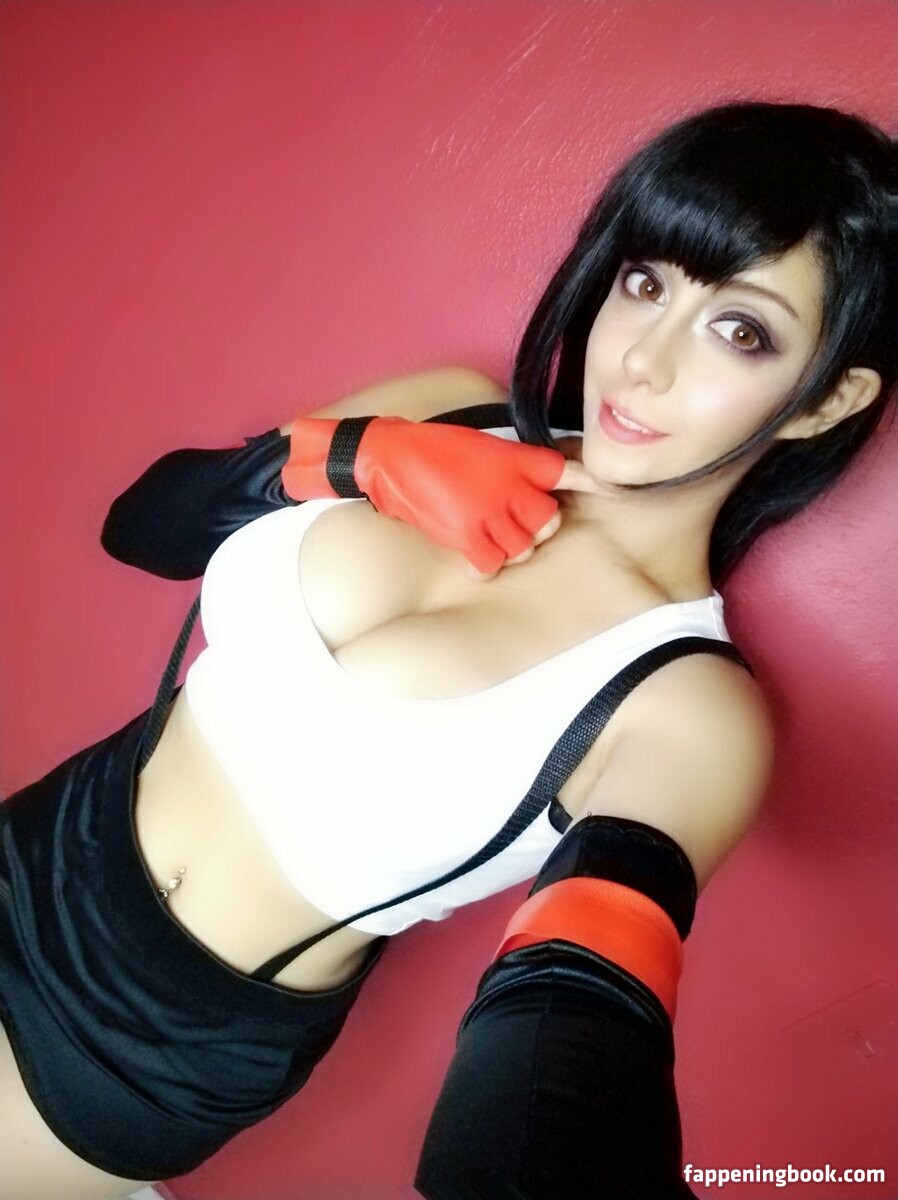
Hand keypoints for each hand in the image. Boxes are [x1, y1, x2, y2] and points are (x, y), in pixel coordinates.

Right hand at [353, 418, 572, 573]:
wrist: (391, 455)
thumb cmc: (432, 448)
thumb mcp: (482, 446)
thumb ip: (511, 466)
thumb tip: (527, 489)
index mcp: (515, 459)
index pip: (565, 473)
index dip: (589, 484)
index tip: (608, 492)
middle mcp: (509, 485)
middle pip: (549, 520)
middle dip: (537, 528)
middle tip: (517, 525)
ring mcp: (489, 511)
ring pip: (523, 547)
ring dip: (510, 549)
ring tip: (491, 540)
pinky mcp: (466, 534)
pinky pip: (493, 564)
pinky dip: (485, 567)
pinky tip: (473, 560)